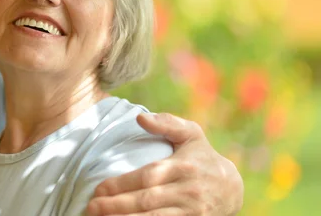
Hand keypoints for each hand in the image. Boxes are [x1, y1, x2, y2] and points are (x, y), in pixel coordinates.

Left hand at [87, 113, 242, 215]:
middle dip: (117, 205)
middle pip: (147, 200)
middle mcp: (187, 191)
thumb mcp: (191, 134)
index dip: (121, 184)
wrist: (232, 189)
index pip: (147, 176)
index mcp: (183, 166)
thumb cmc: (203, 156)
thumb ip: (166, 123)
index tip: (98, 188)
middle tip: (91, 207)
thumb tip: (139, 118)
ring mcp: (191, 212)